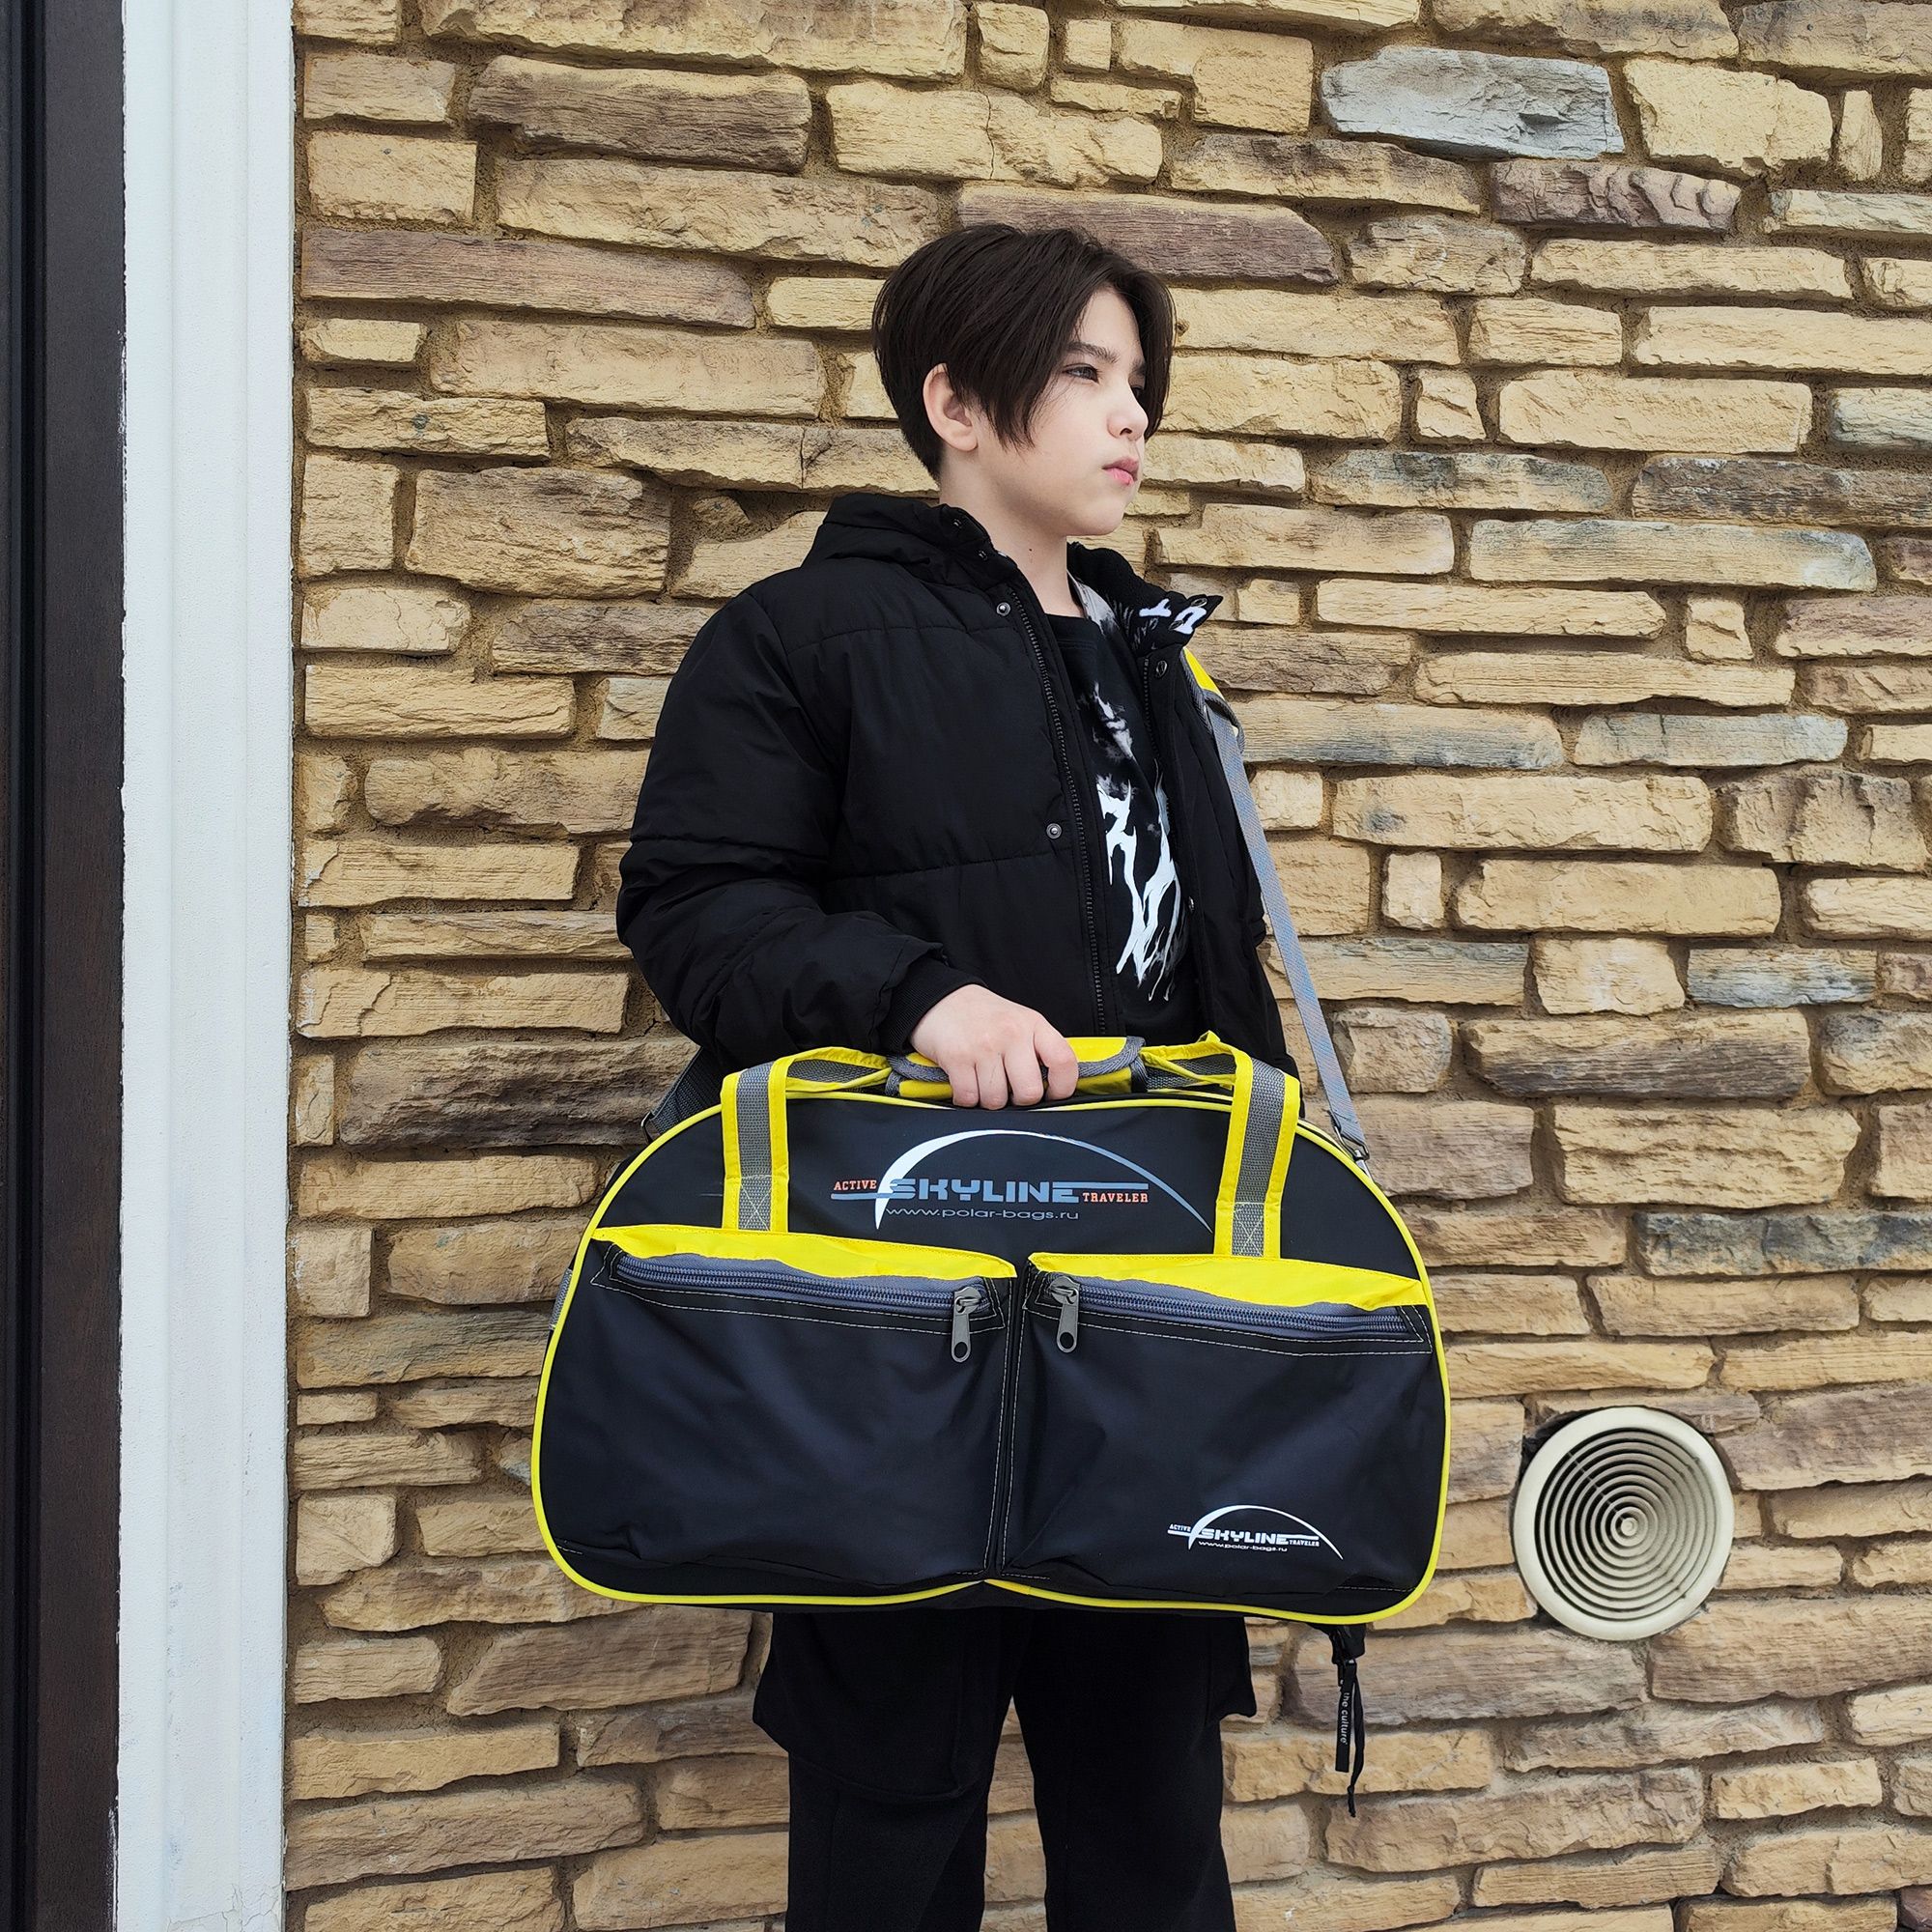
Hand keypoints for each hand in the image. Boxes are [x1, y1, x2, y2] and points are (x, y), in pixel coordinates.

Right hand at [906, 986, 1081, 1108]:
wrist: (939, 998)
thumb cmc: (983, 1017)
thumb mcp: (1019, 1021)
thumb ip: (1038, 1049)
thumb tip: (1051, 1089)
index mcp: (1033, 1024)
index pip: (1063, 1061)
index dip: (1063, 1087)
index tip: (1052, 1095)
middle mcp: (1011, 1033)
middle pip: (1029, 1092)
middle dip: (1018, 1101)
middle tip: (1008, 1090)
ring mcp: (983, 1046)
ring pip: (996, 1100)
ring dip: (988, 1100)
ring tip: (982, 1081)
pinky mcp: (956, 1057)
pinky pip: (968, 1097)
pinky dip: (966, 1098)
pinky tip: (965, 1082)